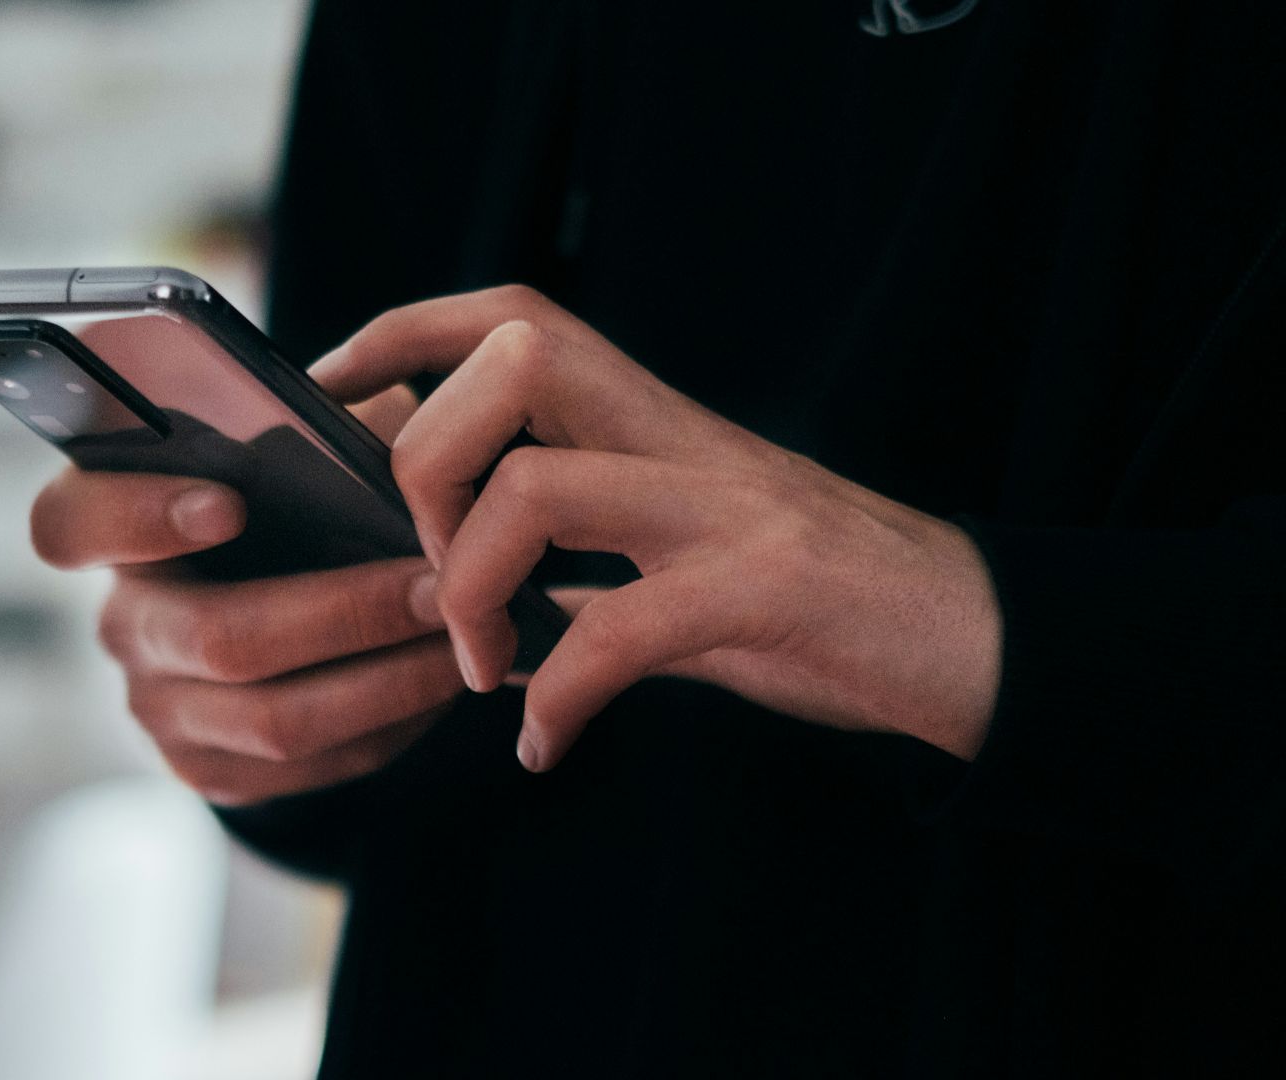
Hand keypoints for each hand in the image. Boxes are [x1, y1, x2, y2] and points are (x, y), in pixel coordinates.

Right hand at [28, 388, 462, 805]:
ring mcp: (159, 708)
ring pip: (275, 719)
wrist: (286, 608)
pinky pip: (309, 766)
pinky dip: (389, 725)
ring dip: (387, 680)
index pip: (71, 523)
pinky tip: (440, 683)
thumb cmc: (293, 501)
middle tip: (438, 586)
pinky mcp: (210, 770)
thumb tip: (385, 432)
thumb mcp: (296, 446)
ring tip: (463, 638)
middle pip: (218, 638)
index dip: (139, 517)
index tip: (229, 502)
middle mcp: (123, 622)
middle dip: (345, 613)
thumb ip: (318, 428)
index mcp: (113, 524)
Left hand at [309, 286, 1001, 771]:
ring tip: (482, 668)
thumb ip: (585, 560)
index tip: (332, 392)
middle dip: (425, 465)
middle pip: (510, 364)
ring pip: (539, 487)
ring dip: (474, 588)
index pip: (512, 317)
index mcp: (653, 423)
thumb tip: (471, 591)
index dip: (404, 333)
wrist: (972, 640)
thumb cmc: (816, 603)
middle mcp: (682, 440)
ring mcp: (725, 508)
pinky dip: (560, 696)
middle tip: (430, 575)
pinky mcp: (765, 590)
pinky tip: (546, 744)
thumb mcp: (683, 560)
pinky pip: (621, 630)